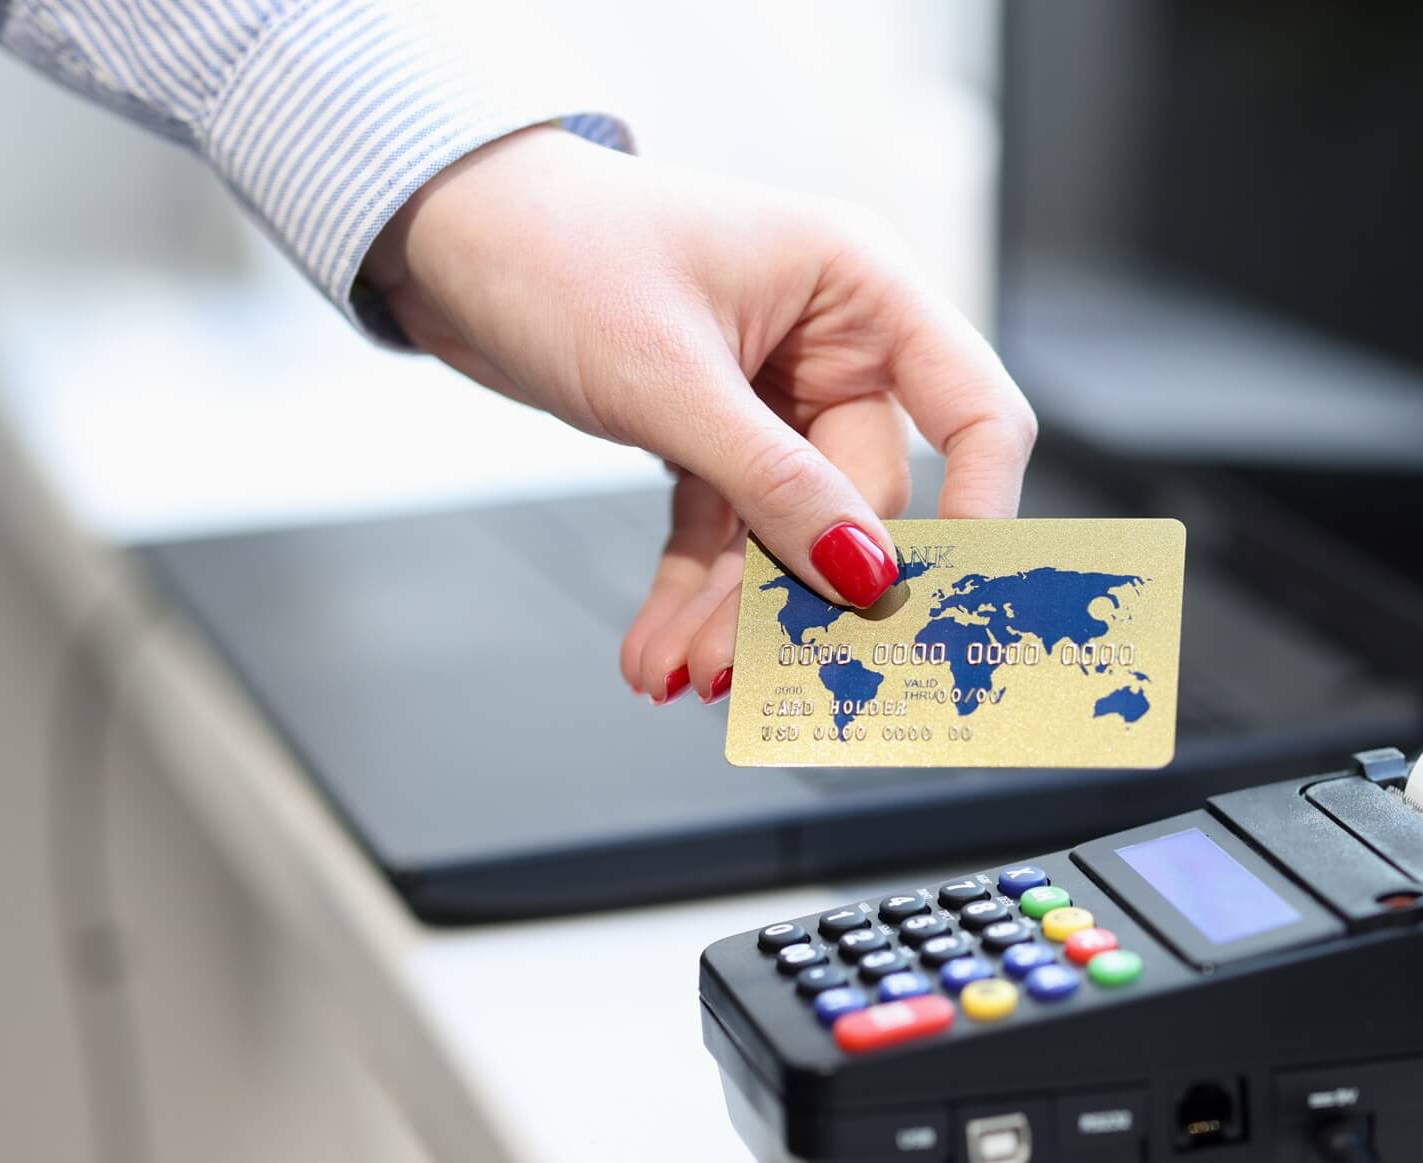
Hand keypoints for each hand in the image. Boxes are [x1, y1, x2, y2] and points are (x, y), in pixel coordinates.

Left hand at [363, 126, 1035, 702]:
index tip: (944, 599)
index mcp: (858, 288)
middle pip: (862, 498)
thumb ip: (774, 482)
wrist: (441, 228)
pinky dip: (691, 590)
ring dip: (734, 609)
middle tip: (747, 666)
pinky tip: (657, 652)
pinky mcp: (713, 432)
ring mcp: (774, 393)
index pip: (973, 411)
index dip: (981, 508)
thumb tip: (866, 575)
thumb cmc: (554, 247)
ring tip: (682, 674)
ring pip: (787, 530)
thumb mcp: (670, 375)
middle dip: (800, 588)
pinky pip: (724, 530)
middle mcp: (832, 342)